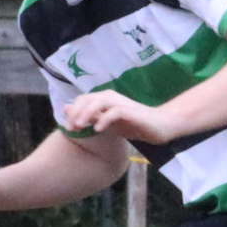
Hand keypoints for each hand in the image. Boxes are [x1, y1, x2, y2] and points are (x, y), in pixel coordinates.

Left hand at [60, 91, 178, 144]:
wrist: (160, 126)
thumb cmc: (133, 124)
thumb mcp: (107, 123)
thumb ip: (89, 116)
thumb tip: (66, 109)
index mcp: (104, 99)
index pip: (82, 99)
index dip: (72, 112)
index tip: (68, 128)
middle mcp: (112, 98)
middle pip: (88, 98)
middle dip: (76, 112)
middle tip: (71, 128)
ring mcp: (122, 103)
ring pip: (100, 101)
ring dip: (87, 113)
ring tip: (80, 126)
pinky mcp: (132, 111)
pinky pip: (115, 112)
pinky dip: (105, 119)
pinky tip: (98, 129)